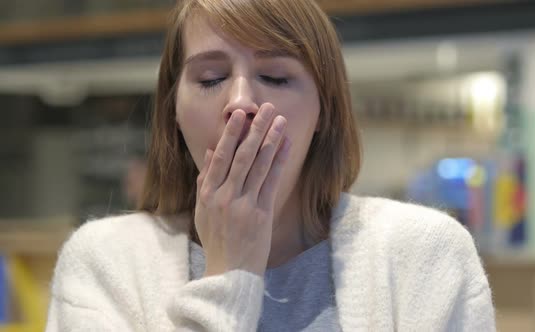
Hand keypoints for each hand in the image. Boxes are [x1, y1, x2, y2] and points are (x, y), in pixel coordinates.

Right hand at [194, 103, 290, 276]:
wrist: (230, 273)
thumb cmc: (217, 241)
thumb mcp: (202, 211)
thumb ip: (205, 180)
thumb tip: (210, 151)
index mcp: (207, 194)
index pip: (219, 157)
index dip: (230, 134)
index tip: (239, 115)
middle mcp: (224, 196)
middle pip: (241, 156)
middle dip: (254, 129)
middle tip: (265, 108)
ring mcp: (243, 205)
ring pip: (257, 165)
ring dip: (270, 139)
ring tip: (279, 119)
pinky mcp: (261, 214)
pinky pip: (271, 182)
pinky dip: (279, 161)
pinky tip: (286, 145)